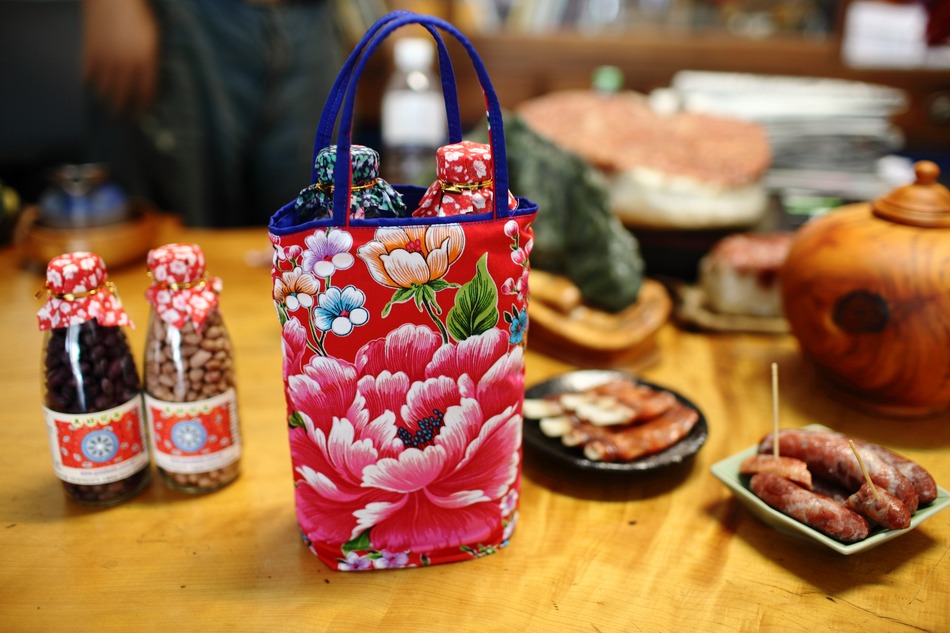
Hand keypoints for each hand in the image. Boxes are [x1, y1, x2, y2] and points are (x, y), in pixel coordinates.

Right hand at [81, 0, 159, 114]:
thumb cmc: (138, 16)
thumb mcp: (153, 39)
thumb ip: (151, 61)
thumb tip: (149, 82)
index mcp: (145, 60)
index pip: (146, 91)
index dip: (144, 105)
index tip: (143, 113)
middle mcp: (126, 63)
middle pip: (124, 95)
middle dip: (124, 108)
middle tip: (124, 116)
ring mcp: (106, 58)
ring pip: (105, 88)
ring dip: (107, 98)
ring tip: (109, 104)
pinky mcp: (90, 51)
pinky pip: (89, 75)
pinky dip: (92, 82)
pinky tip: (95, 86)